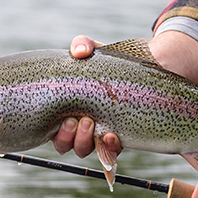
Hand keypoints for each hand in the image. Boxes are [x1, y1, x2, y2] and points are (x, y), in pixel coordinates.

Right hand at [51, 35, 121, 158]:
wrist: (146, 67)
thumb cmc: (111, 62)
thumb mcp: (95, 50)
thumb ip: (83, 45)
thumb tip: (79, 52)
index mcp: (67, 108)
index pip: (52, 130)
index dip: (55, 132)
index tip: (64, 118)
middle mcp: (81, 125)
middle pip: (64, 145)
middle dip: (66, 137)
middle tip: (77, 120)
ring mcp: (99, 132)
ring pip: (83, 150)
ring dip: (83, 142)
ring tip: (91, 123)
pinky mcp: (120, 137)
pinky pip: (110, 153)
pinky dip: (108, 148)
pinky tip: (111, 135)